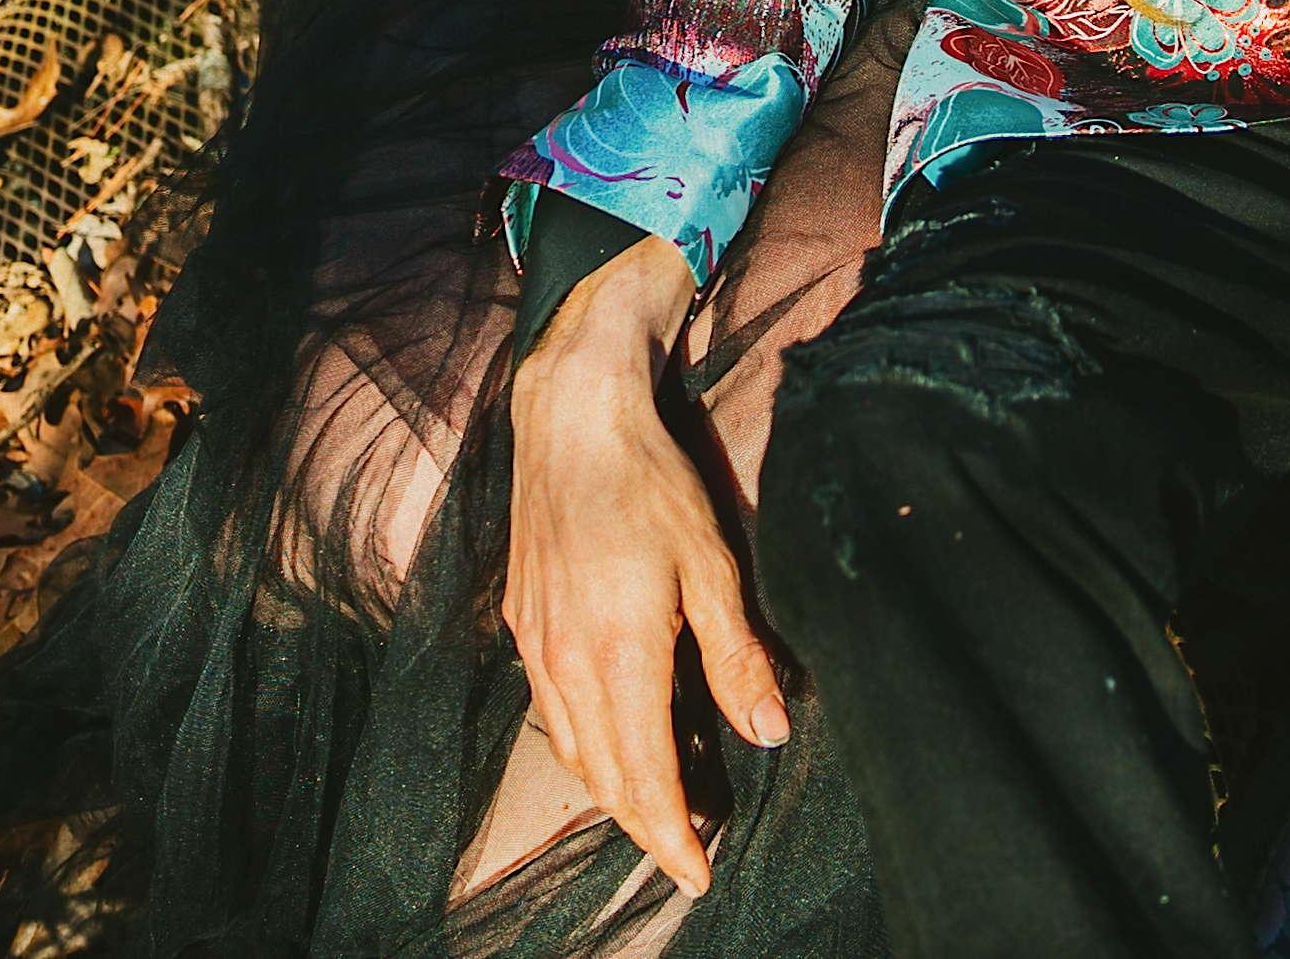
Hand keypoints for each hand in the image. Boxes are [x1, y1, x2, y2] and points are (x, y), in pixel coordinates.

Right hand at [505, 234, 781, 895]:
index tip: (700, 876)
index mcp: (618, 655)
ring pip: (571, 747)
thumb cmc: (650, 481)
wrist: (572, 413)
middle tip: (689, 848)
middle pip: (603, 777)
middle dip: (645, 824)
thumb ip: (736, 654)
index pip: (644, 780)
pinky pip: (550, 706)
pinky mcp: (521, 619)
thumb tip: (769, 732)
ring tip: (658, 803)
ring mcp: (535, 642)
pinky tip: (613, 730)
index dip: (672, 837)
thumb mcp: (713, 563)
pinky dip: (584, 739)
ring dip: (612, 787)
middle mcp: (565, 662)